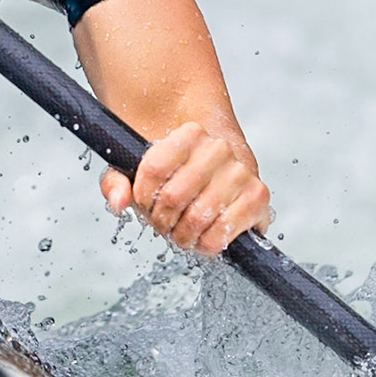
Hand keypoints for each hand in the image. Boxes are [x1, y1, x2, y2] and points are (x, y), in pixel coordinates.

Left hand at [100, 121, 272, 255]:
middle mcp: (219, 147)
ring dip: (182, 235)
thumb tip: (117, 201)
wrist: (219, 171)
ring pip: (197, 217)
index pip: (154, 168)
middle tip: (164, 223)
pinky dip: (206, 243)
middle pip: (173, 197)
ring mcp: (242, 171)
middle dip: (161, 220)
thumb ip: (116, 180)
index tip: (144, 201)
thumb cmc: (178, 172)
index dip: (142, 195)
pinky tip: (203, 237)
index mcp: (190, 133)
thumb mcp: (138, 168)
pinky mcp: (258, 197)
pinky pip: (222, 232)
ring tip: (182, 231)